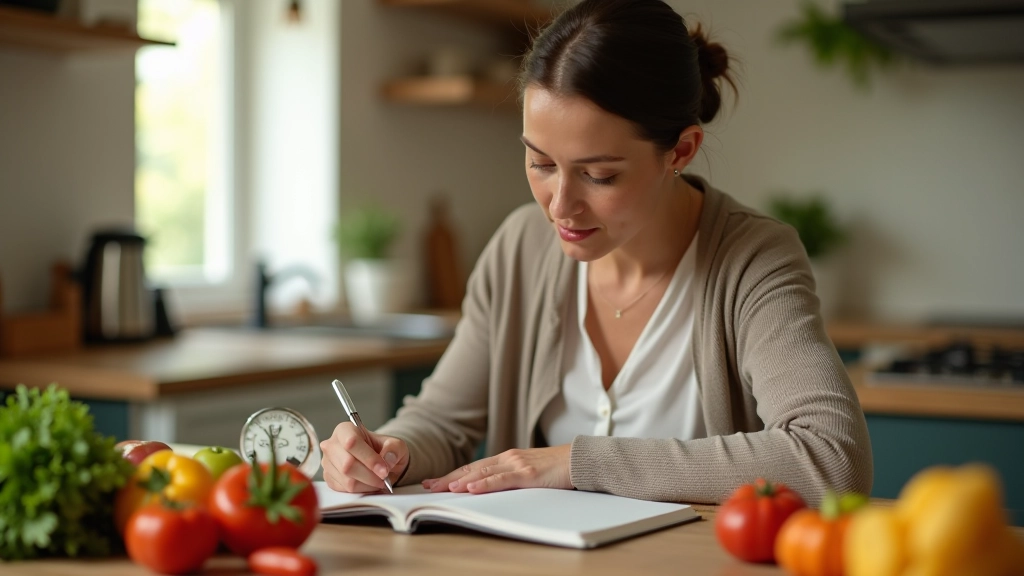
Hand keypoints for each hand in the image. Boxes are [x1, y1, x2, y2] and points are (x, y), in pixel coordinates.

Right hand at [319, 423, 408, 492]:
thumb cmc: (384, 450)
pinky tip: (369, 484)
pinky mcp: (329, 479)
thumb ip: (394, 448)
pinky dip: (362, 490)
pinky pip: (345, 490)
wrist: (378, 462)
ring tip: (379, 481)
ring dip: (368, 484)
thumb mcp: (396, 445)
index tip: (384, 470)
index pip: (352, 443)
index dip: (369, 459)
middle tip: (384, 478)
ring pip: (347, 480)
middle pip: (347, 464)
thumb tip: (387, 458)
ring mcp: (327, 463)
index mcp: (345, 429)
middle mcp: (331, 445)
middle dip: (370, 475)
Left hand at [423, 445, 571, 494]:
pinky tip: (470, 488)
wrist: (580, 460)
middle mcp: (508, 458)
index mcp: (508, 458)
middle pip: (473, 469)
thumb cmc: (557, 468)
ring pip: (483, 473)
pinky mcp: (527, 473)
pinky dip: (484, 484)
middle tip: (428, 486)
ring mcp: (517, 464)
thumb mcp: (530, 471)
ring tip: (442, 487)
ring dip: (461, 480)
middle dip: (449, 478)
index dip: (454, 474)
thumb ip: (513, 477)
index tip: (436, 482)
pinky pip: (501, 480)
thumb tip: (496, 488)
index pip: (475, 467)